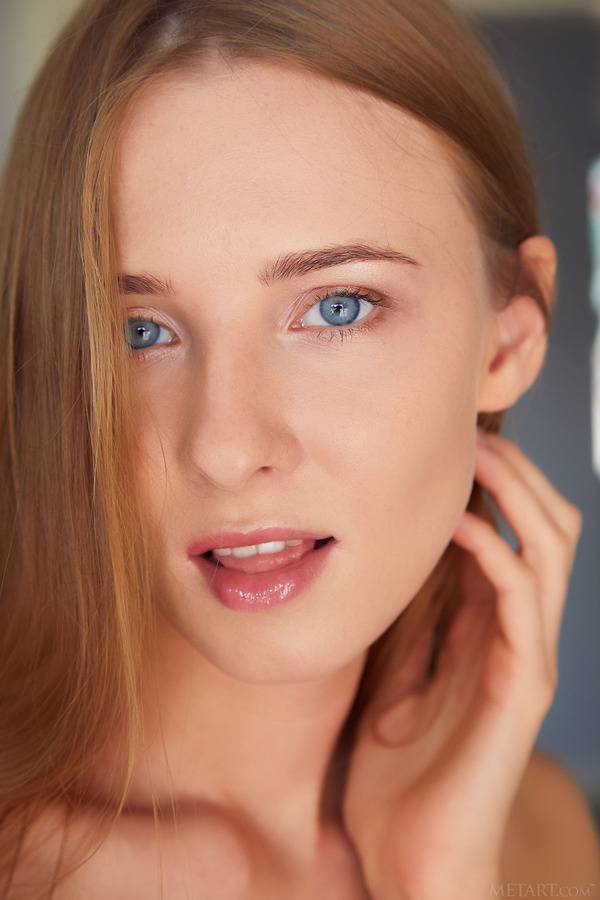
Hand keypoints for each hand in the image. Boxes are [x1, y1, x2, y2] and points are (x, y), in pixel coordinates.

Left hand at [343, 431, 581, 899]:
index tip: (447, 438)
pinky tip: (458, 525)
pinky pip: (523, 599)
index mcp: (486, 627)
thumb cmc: (397, 772)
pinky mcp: (522, 687)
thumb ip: (409, 615)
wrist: (406, 858)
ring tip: (474, 456)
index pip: (512, 530)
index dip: (492, 479)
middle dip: (516, 471)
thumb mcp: (393, 671)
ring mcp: (526, 658)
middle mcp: (517, 633)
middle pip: (547, 526)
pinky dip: (496, 550)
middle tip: (472, 431)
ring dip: (517, 493)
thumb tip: (393, 551)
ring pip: (551, 549)